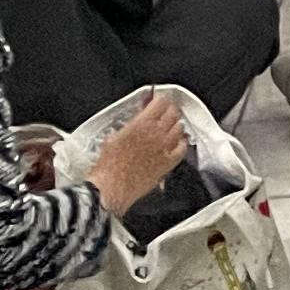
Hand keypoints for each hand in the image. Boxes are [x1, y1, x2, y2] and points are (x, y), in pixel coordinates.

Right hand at [87, 95, 188, 215]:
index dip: (160, 100)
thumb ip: (129, 125)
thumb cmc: (107, 167)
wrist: (111, 189)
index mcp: (141, 124)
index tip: (157, 101)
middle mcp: (156, 133)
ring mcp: (164, 148)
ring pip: (180, 128)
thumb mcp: (113, 137)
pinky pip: (182, 148)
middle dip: (169, 110)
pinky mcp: (168, 163)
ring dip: (175, 126)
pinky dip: (181, 143)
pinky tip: (177, 143)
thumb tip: (137, 118)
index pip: (161, 102)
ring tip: (169, 128)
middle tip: (164, 113)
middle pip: (173, 113)